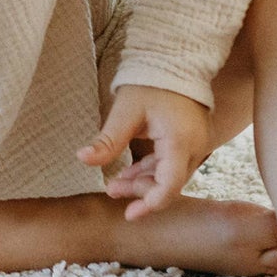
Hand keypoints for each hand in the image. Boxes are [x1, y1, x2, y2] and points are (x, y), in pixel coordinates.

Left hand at [76, 84, 212, 220]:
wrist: (175, 63)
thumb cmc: (150, 83)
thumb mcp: (126, 111)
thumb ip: (108, 140)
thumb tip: (83, 158)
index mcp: (179, 140)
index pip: (170, 184)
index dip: (151, 203)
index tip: (130, 214)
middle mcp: (193, 147)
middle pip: (169, 183)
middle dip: (141, 191)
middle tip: (111, 189)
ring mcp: (194, 145)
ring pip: (169, 176)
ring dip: (144, 182)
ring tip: (115, 184)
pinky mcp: (188, 142)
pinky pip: (171, 164)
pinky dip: (151, 171)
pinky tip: (129, 174)